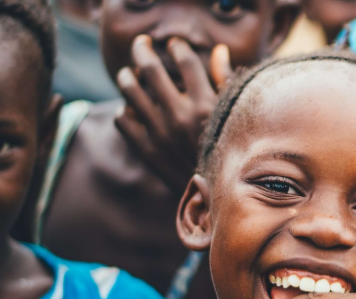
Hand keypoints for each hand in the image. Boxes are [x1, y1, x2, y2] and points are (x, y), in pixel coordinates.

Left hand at [114, 35, 232, 192]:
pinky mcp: (146, 150)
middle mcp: (180, 116)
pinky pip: (122, 120)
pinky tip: (131, 109)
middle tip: (140, 45)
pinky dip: (124, 110)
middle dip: (142, 50)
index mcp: (205, 105)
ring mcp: (160, 133)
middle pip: (151, 69)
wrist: (216, 197)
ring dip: (127, 76)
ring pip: (130, 91)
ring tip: (128, 73)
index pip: (186, 60)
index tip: (174, 46)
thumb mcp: (233, 117)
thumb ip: (225, 81)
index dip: (177, 47)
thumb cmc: (229, 152)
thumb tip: (219, 51)